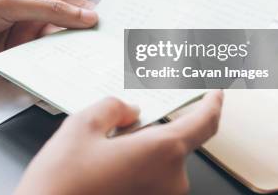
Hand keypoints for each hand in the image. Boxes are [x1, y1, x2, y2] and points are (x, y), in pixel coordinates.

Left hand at [0, 0, 149, 79]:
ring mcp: (35, 27)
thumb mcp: (4, 2)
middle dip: (108, 7)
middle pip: (84, 1)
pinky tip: (78, 63)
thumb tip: (89, 17)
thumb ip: (47, 9)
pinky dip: (68, 58)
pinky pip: (56, 54)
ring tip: (109, 45)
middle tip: (133, 16)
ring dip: (87, 39)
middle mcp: (40, 1)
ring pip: (74, 32)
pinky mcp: (27, 52)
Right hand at [16, 91, 223, 194]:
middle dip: (149, 130)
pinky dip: (134, 169)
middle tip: (116, 127)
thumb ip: (113, 108)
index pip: (205, 123)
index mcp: (161, 152)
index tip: (216, 94)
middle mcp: (170, 180)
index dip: (213, 104)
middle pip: (172, 142)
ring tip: (100, 153)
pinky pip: (150, 180)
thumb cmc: (61, 184)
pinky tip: (103, 169)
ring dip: (138, 151)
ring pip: (158, 162)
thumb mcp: (81, 126)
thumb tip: (127, 110)